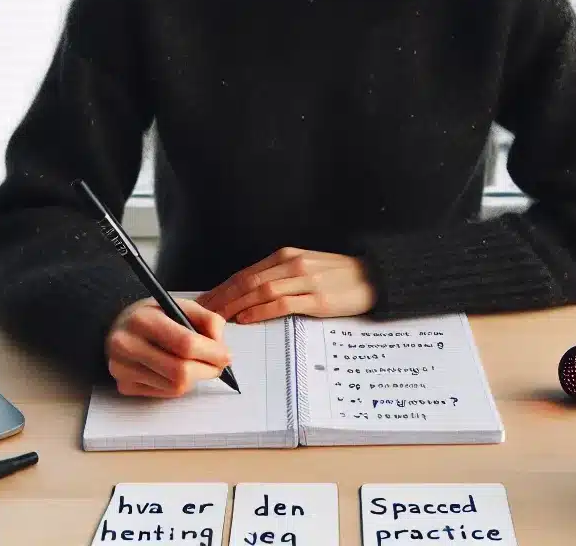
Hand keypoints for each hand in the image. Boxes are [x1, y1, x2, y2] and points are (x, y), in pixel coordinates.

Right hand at [104, 297, 231, 397]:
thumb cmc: (154, 316)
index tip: (226, 355)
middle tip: (218, 365)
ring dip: (195, 379)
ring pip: (175, 387)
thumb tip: (221, 346)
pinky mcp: (124, 385)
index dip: (212, 353)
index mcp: (143, 319)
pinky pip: (164, 394)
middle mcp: (127, 345)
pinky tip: (176, 371)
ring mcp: (122, 369)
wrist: (117, 326)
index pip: (185, 344)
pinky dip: (178, 385)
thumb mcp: (179, 305)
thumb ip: (207, 319)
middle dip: (208, 370)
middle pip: (181, 371)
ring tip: (196, 365)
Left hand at [195, 247, 375, 323]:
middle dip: (220, 299)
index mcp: (286, 256)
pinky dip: (260, 311)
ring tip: (216, 320)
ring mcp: (305, 281)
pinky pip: (282, 303)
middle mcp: (291, 264)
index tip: (202, 303)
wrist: (376, 277)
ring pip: (260, 291)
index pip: (244, 274)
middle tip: (199, 315)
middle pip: (246, 282)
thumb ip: (279, 277)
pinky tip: (246, 319)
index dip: (220, 289)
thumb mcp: (305, 268)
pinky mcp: (318, 299)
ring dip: (234, 306)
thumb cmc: (339, 276)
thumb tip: (249, 295)